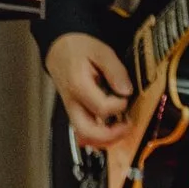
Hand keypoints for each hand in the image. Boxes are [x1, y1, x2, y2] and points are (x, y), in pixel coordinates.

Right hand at [45, 32, 134, 147]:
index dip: (119, 106)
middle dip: (111, 136)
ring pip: (84, 136)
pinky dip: (99, 135)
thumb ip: (115, 71)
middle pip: (87, 132)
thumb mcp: (101, 51)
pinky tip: (113, 129)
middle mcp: (72, 103)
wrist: (59, 48)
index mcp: (78, 86)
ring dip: (106, 139)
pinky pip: (84, 131)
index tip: (127, 96)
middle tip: (128, 126)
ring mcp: (72, 110)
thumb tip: (126, 91)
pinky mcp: (75, 111)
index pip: (101, 108)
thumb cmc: (79, 48)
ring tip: (123, 128)